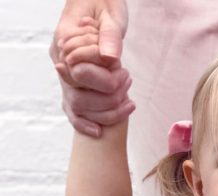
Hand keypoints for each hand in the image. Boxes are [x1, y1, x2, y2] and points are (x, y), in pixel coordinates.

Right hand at [50, 1, 131, 135]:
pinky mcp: (72, 85)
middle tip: (128, 82)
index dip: (103, 80)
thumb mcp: (110, 15)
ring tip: (129, 100)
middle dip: (108, 98)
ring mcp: (64, 75)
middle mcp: (60, 60)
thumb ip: (110, 36)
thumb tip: (112, 59)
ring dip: (105, 111)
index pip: (80, 73)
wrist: (97, 2)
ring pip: (77, 107)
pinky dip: (84, 124)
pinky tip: (100, 132)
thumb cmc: (104, 4)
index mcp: (64, 40)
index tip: (123, 73)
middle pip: (78, 96)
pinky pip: (72, 111)